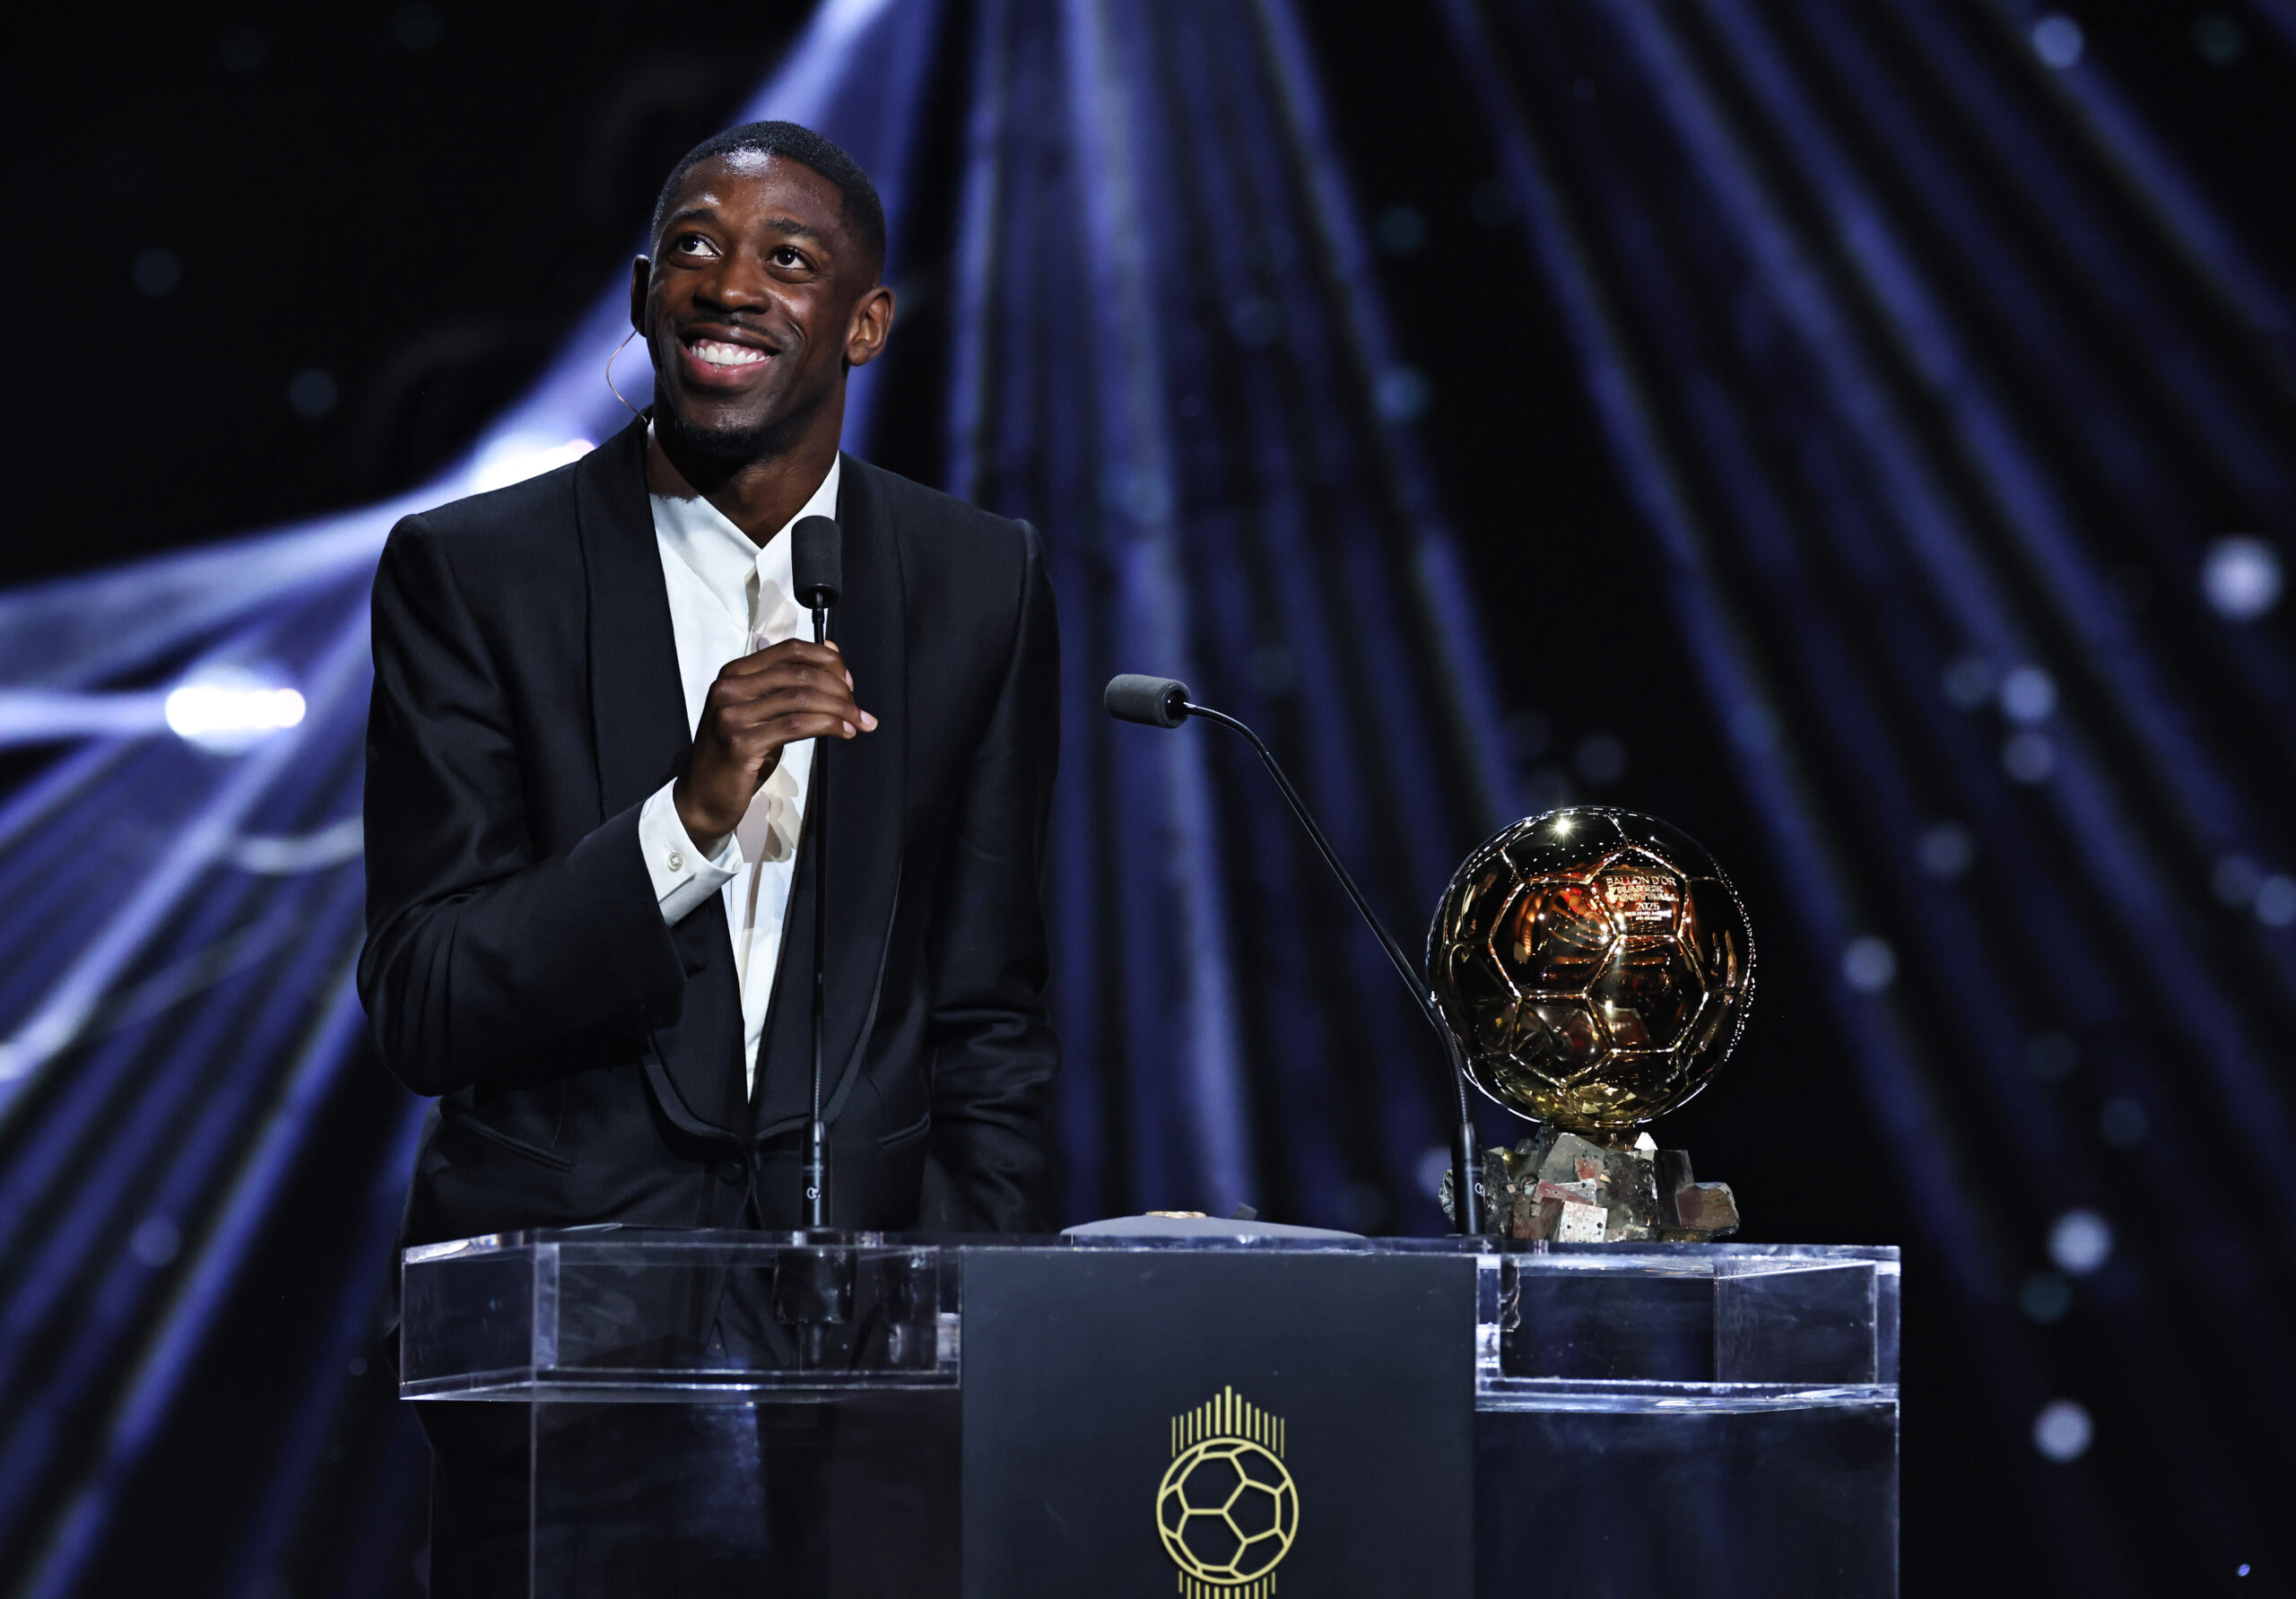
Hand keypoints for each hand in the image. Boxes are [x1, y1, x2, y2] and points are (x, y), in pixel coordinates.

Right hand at [674, 639, 874, 846]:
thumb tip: (832, 652)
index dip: (827, 661)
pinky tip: (844, 732)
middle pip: (799, 673)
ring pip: (801, 698)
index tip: (849, 681)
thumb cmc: (738, 754)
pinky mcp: (741, 742)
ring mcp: (731, 715)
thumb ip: (791, 686)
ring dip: (840, 709)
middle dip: (838, 688)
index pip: (789, 650)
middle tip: (858, 707)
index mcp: (734, 673)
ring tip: (859, 722)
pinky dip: (828, 725)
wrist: (703, 797)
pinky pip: (796, 726)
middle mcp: (729, 688)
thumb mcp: (763, 712)